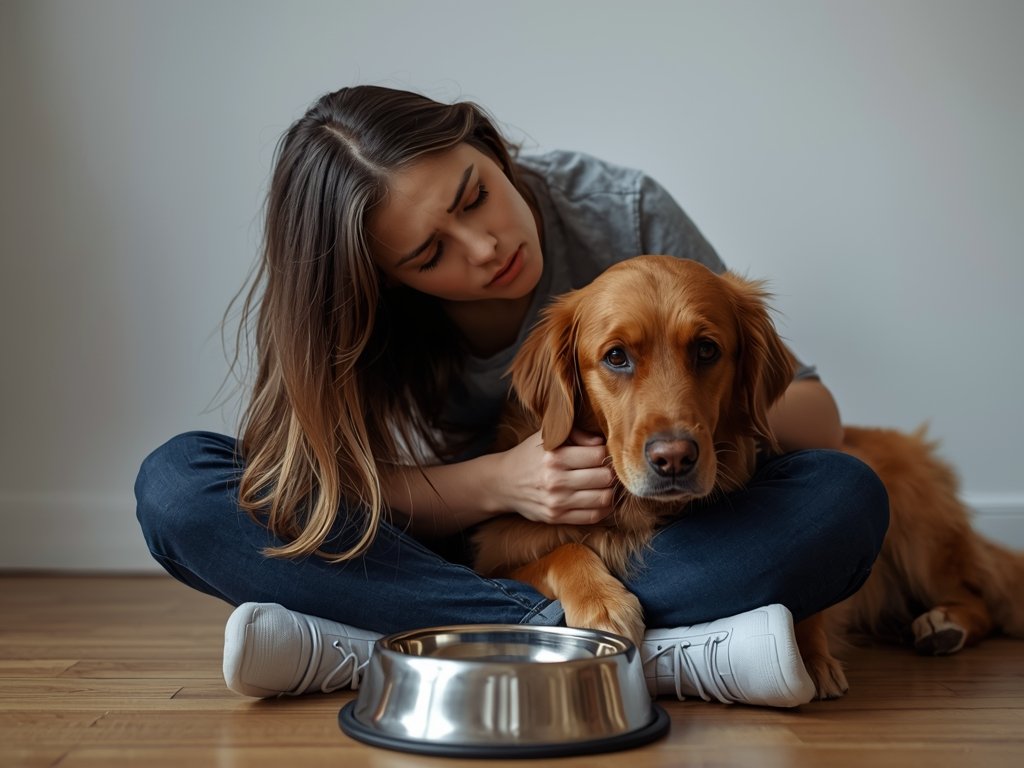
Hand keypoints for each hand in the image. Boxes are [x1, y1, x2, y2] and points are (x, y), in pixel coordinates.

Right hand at [495, 428, 616, 524]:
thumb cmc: (529, 456)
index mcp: (554, 457)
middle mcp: (556, 481)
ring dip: (610, 490)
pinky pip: (593, 516)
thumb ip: (575, 434)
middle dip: (611, 471)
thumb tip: (601, 442)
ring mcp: (557, 502)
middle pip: (604, 477)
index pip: (598, 454)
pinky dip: (604, 508)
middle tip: (609, 468)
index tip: (604, 453)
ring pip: (603, 498)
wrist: (503, 483)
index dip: (606, 452)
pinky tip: (602, 498)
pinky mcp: (557, 517)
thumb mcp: (547, 437)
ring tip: (606, 483)